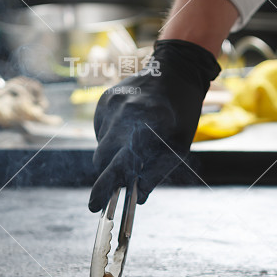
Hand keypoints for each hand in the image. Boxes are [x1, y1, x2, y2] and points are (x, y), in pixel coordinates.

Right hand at [88, 39, 220, 211]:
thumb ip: (157, 172)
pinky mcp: (103, 100)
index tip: (95, 206)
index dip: (106, 186)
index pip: (119, 162)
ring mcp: (110, 104)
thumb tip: (137, 196)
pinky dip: (112, 138)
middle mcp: (123, 112)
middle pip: (102, 157)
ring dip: (114, 154)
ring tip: (136, 141)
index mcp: (147, 124)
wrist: (175, 70)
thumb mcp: (179, 145)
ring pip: (101, 145)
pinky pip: (101, 131)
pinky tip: (129, 127)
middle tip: (122, 179)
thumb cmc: (181, 113)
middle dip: (108, 174)